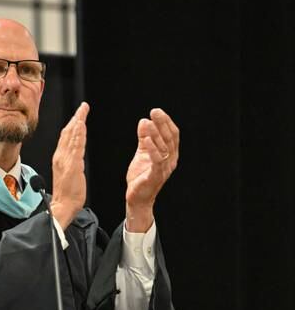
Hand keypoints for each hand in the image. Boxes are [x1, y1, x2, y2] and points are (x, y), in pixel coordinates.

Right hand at [50, 102, 88, 227]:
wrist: (63, 206)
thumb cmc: (66, 194)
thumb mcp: (68, 175)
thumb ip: (70, 163)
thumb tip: (74, 156)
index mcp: (59, 159)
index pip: (65, 137)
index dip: (72, 124)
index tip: (78, 115)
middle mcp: (60, 157)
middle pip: (67, 133)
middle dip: (76, 118)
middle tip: (83, 107)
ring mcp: (65, 160)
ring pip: (71, 136)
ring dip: (78, 122)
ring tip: (83, 111)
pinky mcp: (72, 165)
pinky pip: (76, 146)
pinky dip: (78, 134)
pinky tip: (81, 125)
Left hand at [125, 108, 178, 231]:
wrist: (137, 197)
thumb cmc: (141, 176)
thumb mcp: (142, 153)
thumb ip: (144, 138)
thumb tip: (144, 121)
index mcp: (170, 154)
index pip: (172, 135)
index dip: (166, 122)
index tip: (157, 111)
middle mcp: (171, 160)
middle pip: (169, 138)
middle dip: (162, 123)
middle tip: (155, 111)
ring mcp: (165, 169)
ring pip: (164, 147)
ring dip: (156, 133)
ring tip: (148, 121)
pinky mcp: (156, 176)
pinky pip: (157, 160)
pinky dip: (152, 148)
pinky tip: (146, 139)